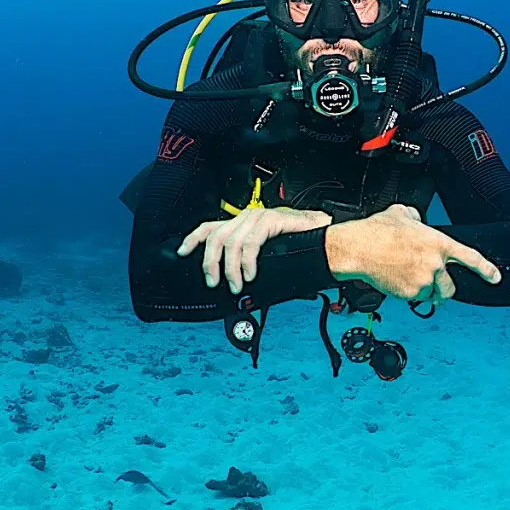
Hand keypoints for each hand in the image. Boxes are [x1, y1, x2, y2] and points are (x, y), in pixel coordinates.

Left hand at [177, 207, 330, 293]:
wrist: (328, 241)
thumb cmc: (302, 249)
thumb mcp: (268, 260)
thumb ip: (250, 268)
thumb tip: (237, 292)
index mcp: (244, 224)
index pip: (210, 227)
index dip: (192, 239)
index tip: (181, 252)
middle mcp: (248, 217)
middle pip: (215, 237)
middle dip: (210, 263)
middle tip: (215, 282)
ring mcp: (259, 217)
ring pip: (231, 242)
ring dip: (231, 268)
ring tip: (236, 284)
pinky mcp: (272, 220)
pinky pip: (250, 243)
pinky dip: (247, 262)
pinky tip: (250, 274)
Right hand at [324, 204, 500, 305]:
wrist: (359, 248)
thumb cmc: (377, 231)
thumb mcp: (402, 214)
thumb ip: (416, 218)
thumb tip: (417, 220)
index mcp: (438, 243)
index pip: (470, 258)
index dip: (485, 269)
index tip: (495, 278)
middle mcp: (435, 263)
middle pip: (449, 287)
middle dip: (441, 289)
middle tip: (428, 284)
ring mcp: (424, 280)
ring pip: (430, 294)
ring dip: (421, 290)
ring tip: (403, 276)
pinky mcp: (409, 293)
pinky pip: (412, 299)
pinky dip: (405, 293)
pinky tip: (393, 279)